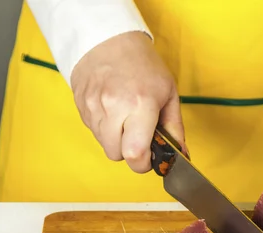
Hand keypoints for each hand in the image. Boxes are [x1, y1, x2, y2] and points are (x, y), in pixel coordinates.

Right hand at [70, 31, 185, 172]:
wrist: (108, 39)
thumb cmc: (143, 66)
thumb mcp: (168, 94)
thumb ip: (174, 129)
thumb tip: (180, 156)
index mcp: (141, 104)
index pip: (135, 154)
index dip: (143, 163)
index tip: (149, 158)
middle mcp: (114, 106)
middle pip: (117, 155)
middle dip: (129, 152)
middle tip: (138, 136)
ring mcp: (94, 106)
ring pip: (104, 145)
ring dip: (116, 140)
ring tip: (124, 119)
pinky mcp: (81, 105)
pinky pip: (93, 132)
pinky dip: (104, 129)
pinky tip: (112, 110)